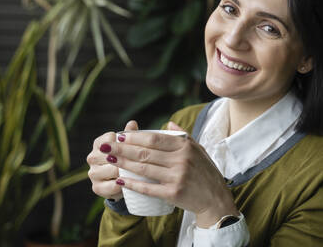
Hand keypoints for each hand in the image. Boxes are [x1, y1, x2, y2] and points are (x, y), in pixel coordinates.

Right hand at [86, 120, 138, 199]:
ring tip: (139, 170)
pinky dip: (123, 184)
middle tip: (143, 159)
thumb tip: (132, 123)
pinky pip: (111, 186)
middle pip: (110, 155)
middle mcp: (92, 157)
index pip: (110, 139)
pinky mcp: (96, 188)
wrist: (123, 181)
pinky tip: (132, 182)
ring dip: (126, 171)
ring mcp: (92, 173)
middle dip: (126, 157)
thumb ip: (130, 135)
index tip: (136, 145)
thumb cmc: (127, 158)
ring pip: (111, 170)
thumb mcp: (129, 146)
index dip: (124, 143)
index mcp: (99, 144)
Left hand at [99, 121, 238, 226]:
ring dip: (123, 163)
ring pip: (144, 168)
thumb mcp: (198, 149)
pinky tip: (121, 179)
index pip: (154, 138)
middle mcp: (181, 159)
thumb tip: (167, 124)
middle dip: (123, 148)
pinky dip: (133, 183)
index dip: (135, 137)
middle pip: (145, 152)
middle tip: (107, 146)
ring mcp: (177, 177)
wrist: (215, 198)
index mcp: (185, 146)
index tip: (120, 136)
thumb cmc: (205, 172)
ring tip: (110, 159)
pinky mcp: (173, 193)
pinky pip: (148, 187)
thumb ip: (182, 136)